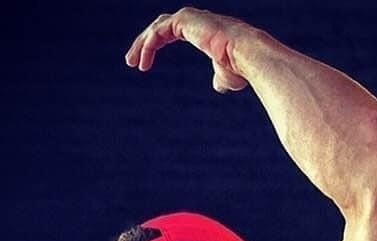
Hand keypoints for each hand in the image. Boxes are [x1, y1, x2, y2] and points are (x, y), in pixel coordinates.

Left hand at [125, 7, 248, 92]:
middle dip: (143, 44)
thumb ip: (219, 79)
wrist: (246, 56)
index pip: (170, 32)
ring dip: (141, 45)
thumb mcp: (225, 77)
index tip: (143, 64)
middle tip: (131, 61)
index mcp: (201, 29)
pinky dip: (148, 45)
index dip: (155, 45)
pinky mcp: (185, 20)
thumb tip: (218, 86)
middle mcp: (194, 20)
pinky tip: (142, 60)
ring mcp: (189, 17)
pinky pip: (159, 31)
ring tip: (131, 62)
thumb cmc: (239, 67)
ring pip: (156, 28)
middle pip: (159, 28)